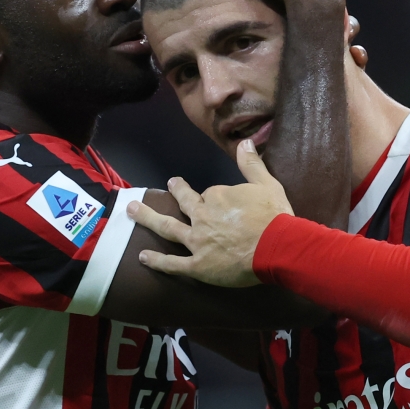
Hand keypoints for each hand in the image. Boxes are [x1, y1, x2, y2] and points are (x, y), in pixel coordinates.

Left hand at [126, 139, 292, 286]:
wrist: (278, 246)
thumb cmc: (274, 216)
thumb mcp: (266, 184)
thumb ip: (251, 164)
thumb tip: (245, 142)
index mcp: (217, 196)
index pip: (210, 194)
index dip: (216, 198)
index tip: (225, 202)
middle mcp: (202, 216)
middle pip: (183, 203)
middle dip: (175, 192)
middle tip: (169, 185)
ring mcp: (197, 242)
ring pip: (168, 228)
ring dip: (148, 218)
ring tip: (131, 211)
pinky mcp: (198, 266)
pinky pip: (173, 264)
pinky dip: (157, 261)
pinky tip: (142, 257)